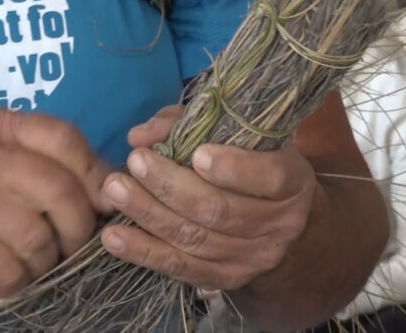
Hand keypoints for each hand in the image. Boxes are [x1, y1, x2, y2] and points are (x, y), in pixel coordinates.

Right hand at [0, 108, 110, 295]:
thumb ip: (37, 155)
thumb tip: (105, 186)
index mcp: (1, 125)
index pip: (67, 140)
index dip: (94, 175)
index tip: (99, 202)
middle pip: (63, 193)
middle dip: (79, 228)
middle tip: (70, 244)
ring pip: (39, 238)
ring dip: (46, 261)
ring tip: (33, 261)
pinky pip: (7, 270)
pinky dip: (17, 281)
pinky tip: (8, 275)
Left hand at [99, 106, 316, 289]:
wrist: (282, 221)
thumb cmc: (252, 161)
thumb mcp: (236, 134)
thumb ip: (189, 124)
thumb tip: (142, 135)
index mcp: (292, 181)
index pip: (269, 178)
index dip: (234, 168)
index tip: (196, 153)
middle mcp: (280, 224)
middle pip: (220, 211)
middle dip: (171, 187)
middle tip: (135, 162)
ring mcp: (254, 258)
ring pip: (195, 240)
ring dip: (149, 215)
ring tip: (115, 191)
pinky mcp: (228, 280)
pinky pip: (181, 268)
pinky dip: (144, 252)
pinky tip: (113, 238)